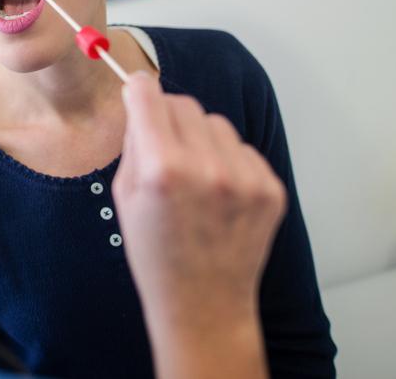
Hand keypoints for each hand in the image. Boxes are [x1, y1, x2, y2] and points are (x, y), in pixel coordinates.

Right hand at [111, 72, 285, 378]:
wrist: (203, 304)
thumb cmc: (157, 255)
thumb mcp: (125, 196)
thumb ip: (134, 144)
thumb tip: (142, 102)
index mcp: (162, 168)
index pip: (149, 95)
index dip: (139, 91)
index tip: (137, 91)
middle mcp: (207, 168)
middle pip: (184, 104)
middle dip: (168, 116)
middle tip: (163, 145)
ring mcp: (245, 179)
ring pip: (217, 123)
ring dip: (201, 138)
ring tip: (195, 177)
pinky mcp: (271, 190)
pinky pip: (244, 149)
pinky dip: (229, 161)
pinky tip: (219, 194)